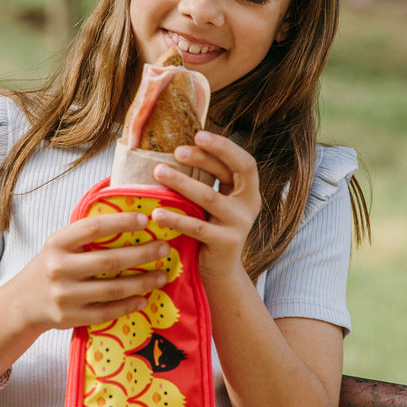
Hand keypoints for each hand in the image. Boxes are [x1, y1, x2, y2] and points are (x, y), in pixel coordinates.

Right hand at [16, 211, 169, 330]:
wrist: (23, 302)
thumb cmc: (52, 266)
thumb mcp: (60, 244)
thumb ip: (87, 235)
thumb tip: (132, 220)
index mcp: (57, 243)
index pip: (93, 227)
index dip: (121, 222)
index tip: (146, 219)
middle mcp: (59, 268)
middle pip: (109, 260)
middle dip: (142, 254)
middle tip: (164, 248)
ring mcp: (64, 295)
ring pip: (113, 289)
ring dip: (142, 282)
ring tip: (162, 275)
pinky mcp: (71, 318)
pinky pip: (107, 312)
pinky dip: (129, 305)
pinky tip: (145, 298)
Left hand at [151, 131, 260, 281]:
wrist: (218, 271)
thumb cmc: (209, 228)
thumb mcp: (212, 202)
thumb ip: (205, 179)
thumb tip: (174, 147)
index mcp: (247, 190)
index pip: (243, 161)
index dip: (224, 146)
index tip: (198, 134)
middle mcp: (249, 204)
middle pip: (230, 173)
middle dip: (202, 158)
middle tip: (176, 151)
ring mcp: (240, 224)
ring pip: (210, 197)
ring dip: (182, 182)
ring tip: (158, 172)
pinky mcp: (226, 243)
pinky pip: (197, 226)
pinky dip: (176, 218)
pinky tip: (157, 213)